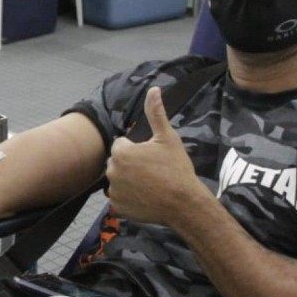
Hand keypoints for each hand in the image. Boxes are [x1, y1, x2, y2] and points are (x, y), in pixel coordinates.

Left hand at [104, 87, 209, 225]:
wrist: (184, 203)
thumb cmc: (176, 168)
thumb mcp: (168, 138)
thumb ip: (156, 113)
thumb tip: (153, 89)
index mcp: (121, 152)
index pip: (121, 144)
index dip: (137, 149)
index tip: (152, 157)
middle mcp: (112, 172)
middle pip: (118, 162)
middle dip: (131, 164)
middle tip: (152, 171)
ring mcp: (114, 192)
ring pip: (118, 180)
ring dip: (128, 180)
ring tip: (150, 184)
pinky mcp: (118, 208)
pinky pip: (120, 198)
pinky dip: (129, 198)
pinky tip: (145, 197)